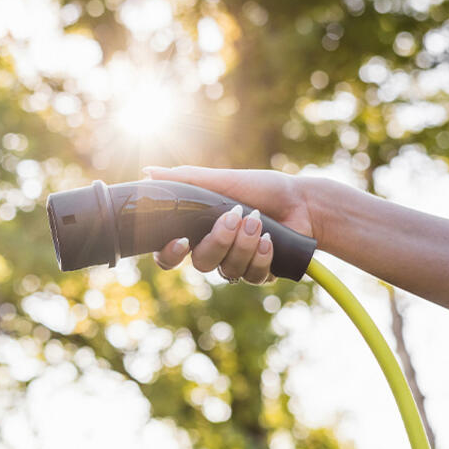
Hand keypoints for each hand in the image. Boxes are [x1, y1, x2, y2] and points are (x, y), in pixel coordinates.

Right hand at [144, 165, 317, 282]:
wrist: (301, 201)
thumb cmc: (259, 188)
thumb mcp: (220, 181)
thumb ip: (185, 179)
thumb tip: (147, 172)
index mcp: (197, 232)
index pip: (168, 255)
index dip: (169, 254)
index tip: (182, 241)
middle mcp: (213, 252)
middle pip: (201, 263)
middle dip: (219, 240)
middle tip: (234, 217)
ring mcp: (235, 265)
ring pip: (228, 270)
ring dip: (244, 244)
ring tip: (259, 222)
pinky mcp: (259, 274)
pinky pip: (252, 276)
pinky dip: (262, 256)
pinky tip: (270, 239)